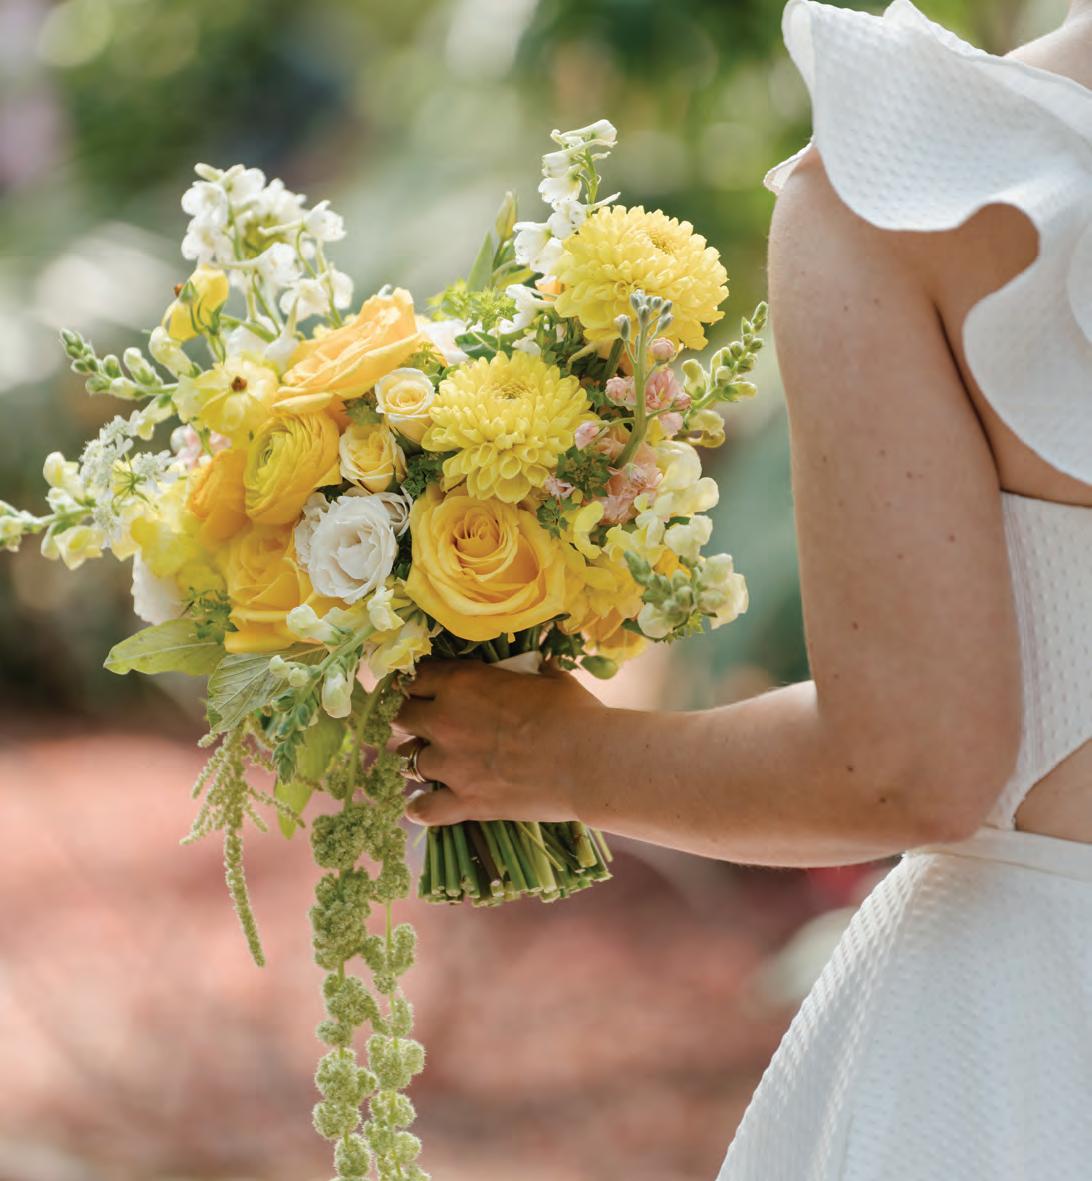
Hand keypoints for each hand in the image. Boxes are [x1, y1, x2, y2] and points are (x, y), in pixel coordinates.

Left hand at [395, 659, 606, 825]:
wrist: (588, 760)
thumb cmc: (574, 712)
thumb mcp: (551, 679)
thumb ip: (535, 671)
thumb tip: (542, 666)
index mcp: (462, 682)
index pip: (416, 677)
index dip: (420, 683)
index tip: (426, 689)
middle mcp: (445, 721)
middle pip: (402, 717)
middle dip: (412, 719)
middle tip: (425, 725)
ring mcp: (451, 764)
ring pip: (406, 760)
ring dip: (415, 759)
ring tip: (426, 762)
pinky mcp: (464, 801)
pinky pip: (423, 808)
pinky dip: (420, 808)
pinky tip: (418, 807)